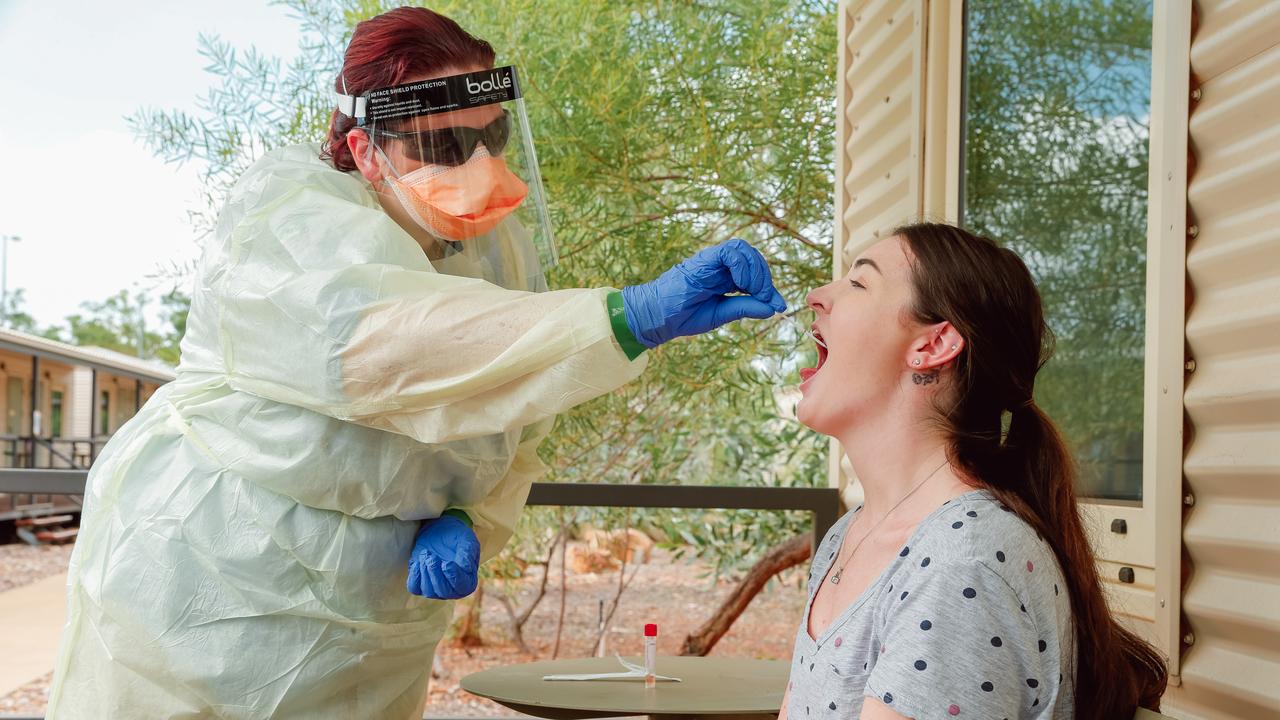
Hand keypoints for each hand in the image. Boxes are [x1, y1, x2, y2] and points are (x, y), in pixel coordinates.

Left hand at [406, 515, 479, 598]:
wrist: (440, 531)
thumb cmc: (457, 537)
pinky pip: (414, 587)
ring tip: (426, 553)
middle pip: (443, 592)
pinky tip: (418, 561)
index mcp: (468, 580)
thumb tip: (466, 568)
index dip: (454, 577)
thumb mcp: (466, 540)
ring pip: (428, 591)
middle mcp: (452, 589)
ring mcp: (435, 588)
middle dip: (436, 574)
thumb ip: (467, 553)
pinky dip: (415, 575)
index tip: (447, 563)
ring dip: (425, 571)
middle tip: (432, 557)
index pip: (462, 587)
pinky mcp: (421, 583)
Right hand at [620, 238, 786, 347]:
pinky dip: (742, 265)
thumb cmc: (684, 316)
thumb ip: (745, 307)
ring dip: (756, 269)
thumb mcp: (722, 313)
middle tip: (767, 297)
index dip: (769, 287)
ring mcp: (712, 261)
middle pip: (753, 258)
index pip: (755, 273)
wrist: (657, 316)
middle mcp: (721, 267)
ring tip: (754, 290)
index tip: (778, 304)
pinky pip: (730, 251)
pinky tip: (742, 283)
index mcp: (726, 279)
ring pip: (744, 249)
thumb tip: (773, 308)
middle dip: (765, 277)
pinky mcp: (704, 259)